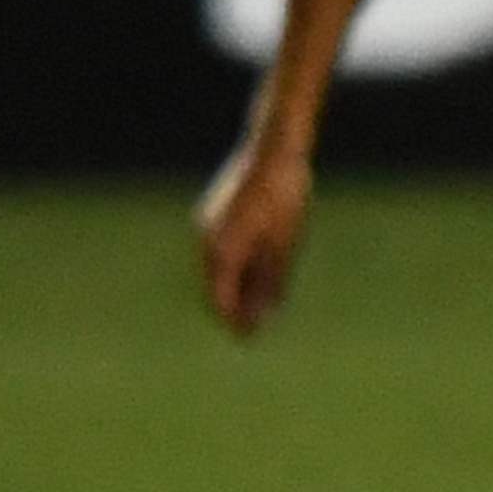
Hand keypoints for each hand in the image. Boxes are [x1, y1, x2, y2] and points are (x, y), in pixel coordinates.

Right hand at [196, 144, 310, 336]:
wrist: (273, 151)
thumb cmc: (285, 199)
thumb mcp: (285, 245)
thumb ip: (270, 283)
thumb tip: (260, 319)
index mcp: (223, 250)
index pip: (220, 299)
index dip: (233, 321)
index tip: (248, 340)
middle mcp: (207, 239)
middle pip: (215, 286)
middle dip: (233, 308)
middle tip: (253, 330)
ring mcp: (207, 224)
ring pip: (217, 268)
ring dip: (235, 288)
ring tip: (258, 305)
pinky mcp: (214, 214)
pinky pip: (221, 250)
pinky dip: (235, 267)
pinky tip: (255, 273)